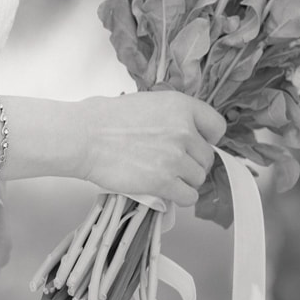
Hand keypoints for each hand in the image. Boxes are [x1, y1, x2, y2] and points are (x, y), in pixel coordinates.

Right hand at [77, 91, 225, 205]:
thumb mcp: (144, 103)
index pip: (216, 127)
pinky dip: (178, 196)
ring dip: (182, 180)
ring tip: (160, 175)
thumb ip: (170, 117)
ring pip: (198, 178)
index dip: (206, 138)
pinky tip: (163, 189)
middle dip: (190, 162)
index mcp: (180, 106)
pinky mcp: (164, 181)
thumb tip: (181, 134)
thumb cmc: (102, 117)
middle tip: (167, 162)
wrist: (82, 136)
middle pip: (206, 157)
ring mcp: (175, 157)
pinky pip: (188, 196)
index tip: (194, 144)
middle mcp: (184, 130)